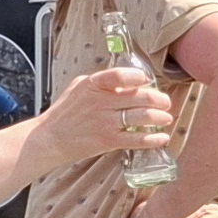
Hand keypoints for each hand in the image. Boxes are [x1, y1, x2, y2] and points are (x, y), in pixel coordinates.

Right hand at [32, 67, 175, 175]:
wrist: (51, 138)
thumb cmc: (65, 112)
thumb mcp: (79, 87)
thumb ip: (101, 81)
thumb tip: (126, 78)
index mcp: (93, 85)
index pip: (118, 76)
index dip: (136, 77)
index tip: (146, 79)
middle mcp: (101, 103)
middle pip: (139, 97)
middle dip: (158, 99)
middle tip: (165, 102)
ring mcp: (105, 123)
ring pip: (141, 117)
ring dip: (159, 117)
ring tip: (167, 117)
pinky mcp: (108, 141)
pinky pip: (136, 139)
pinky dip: (153, 139)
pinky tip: (161, 137)